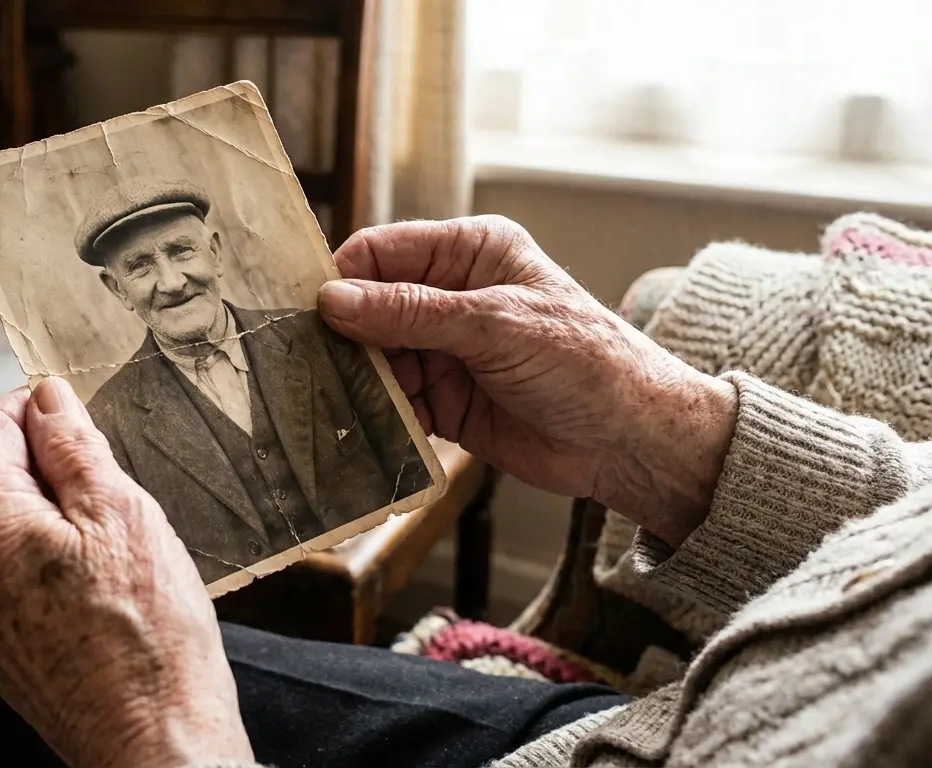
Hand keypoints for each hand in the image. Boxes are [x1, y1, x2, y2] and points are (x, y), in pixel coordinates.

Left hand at [0, 379, 252, 767]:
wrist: (154, 741)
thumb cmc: (147, 634)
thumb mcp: (120, 513)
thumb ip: (73, 446)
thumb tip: (46, 398)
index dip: (33, 408)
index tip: (80, 412)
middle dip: (49, 468)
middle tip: (116, 489)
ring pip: (6, 529)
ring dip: (55, 517)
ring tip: (118, 547)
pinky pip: (14, 577)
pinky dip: (52, 562)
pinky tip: (104, 587)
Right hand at [317, 216, 736, 546]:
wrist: (628, 441)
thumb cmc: (584, 362)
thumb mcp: (493, 325)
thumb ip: (409, 312)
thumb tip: (332, 299)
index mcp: (469, 253)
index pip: (383, 252)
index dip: (342, 278)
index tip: (304, 311)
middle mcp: (451, 296)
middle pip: (369, 308)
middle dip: (342, 336)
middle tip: (305, 362)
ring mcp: (445, 351)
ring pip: (374, 359)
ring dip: (356, 380)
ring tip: (331, 400)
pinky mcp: (444, 402)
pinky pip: (392, 403)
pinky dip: (376, 416)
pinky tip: (361, 429)